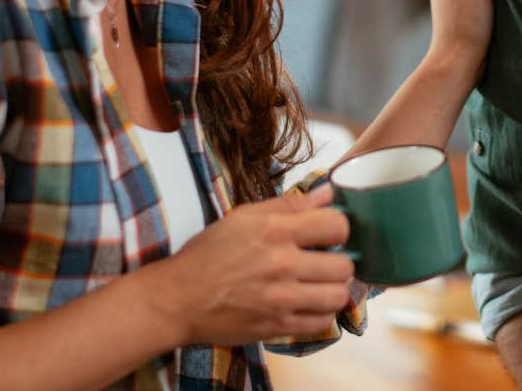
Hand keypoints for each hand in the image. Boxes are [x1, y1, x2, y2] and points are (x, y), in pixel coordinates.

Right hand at [145, 184, 354, 345]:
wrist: (178, 299)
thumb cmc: (208, 254)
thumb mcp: (243, 218)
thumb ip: (289, 205)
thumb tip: (328, 193)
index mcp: (275, 231)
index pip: (337, 225)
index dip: (339, 229)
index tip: (330, 235)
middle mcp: (282, 265)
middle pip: (344, 265)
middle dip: (339, 262)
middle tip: (326, 262)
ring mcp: (281, 300)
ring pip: (338, 296)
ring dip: (333, 290)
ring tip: (320, 285)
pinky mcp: (277, 327)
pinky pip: (322, 323)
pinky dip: (321, 314)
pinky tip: (308, 304)